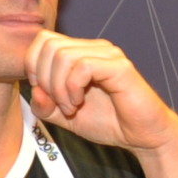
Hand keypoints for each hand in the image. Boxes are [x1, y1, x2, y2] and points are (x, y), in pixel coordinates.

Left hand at [26, 32, 177, 154]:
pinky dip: (72, 88)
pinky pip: (83, 67)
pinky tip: (79, 102)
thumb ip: (45, 106)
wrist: (144, 136)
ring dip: (58, 87)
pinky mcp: (119, 67)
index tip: (43, 93)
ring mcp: (108, 55)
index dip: (33, 66)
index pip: (44, 40)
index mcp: (82, 54)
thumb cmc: (112, 123)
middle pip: (49, 45)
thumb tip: (35, 92)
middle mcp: (95, 49)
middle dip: (43, 78)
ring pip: (62, 55)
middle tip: (57, 103)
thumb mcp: (65, 117)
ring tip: (70, 106)